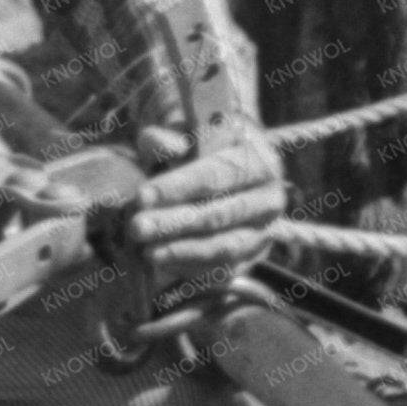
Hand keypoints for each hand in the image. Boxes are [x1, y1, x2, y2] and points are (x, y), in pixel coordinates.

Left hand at [125, 120, 285, 278]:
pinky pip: (225, 269)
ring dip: (183, 252)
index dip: (177, 187)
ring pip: (225, 247)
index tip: (141, 196)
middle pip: (220, 215)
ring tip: (147, 252)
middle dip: (174, 223)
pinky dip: (194, 270)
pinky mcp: (254, 257)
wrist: (226, 172)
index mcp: (259, 160)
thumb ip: (168, 139)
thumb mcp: (185, 135)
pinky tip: (163, 265)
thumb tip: (157, 143)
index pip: (216, 175)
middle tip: (136, 228)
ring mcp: (266, 231)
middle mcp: (270, 198)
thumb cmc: (198, 150)